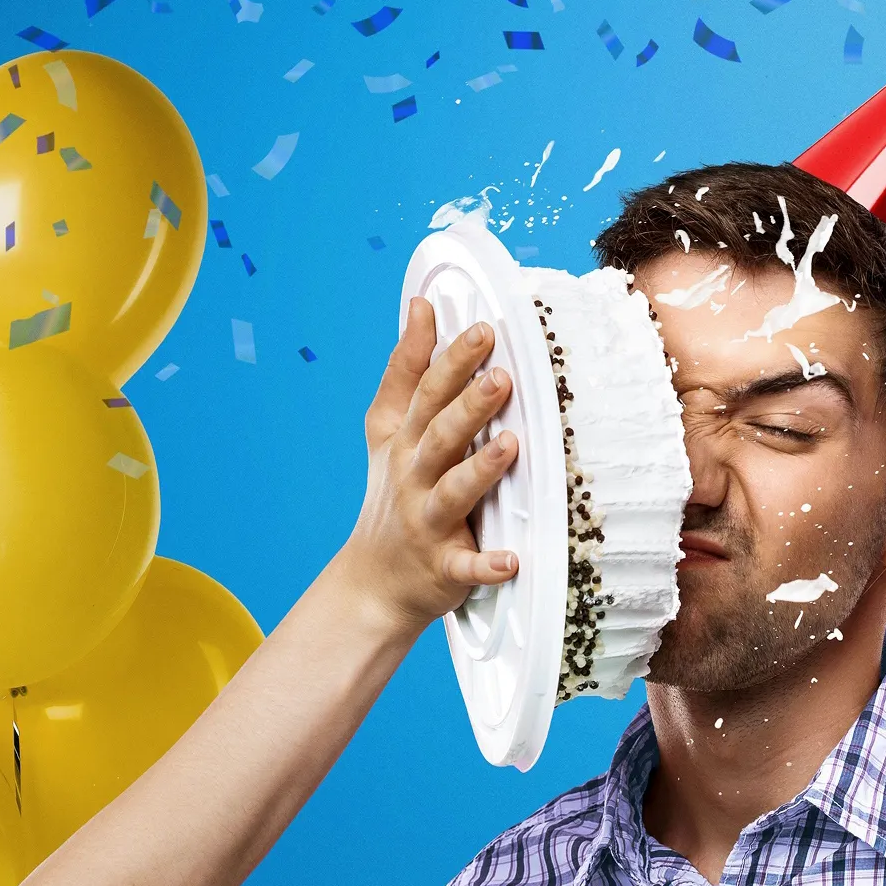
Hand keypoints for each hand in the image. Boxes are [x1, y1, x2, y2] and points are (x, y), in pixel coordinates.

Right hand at [337, 297, 519, 636]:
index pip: (426, 393)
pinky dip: (486, 565)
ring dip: (479, 471)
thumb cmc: (392, 493)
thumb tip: (421, 306)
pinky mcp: (444, 567)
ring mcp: (427, 523)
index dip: (450, 361)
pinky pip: (466, 567)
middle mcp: (413, 477)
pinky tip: (511, 559)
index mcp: (405, 442)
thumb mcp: (388, 429)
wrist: (374, 579)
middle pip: (440, 436)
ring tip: (510, 446)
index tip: (481, 329)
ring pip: (452, 493)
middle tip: (501, 377)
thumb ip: (406, 369)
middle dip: (468, 406)